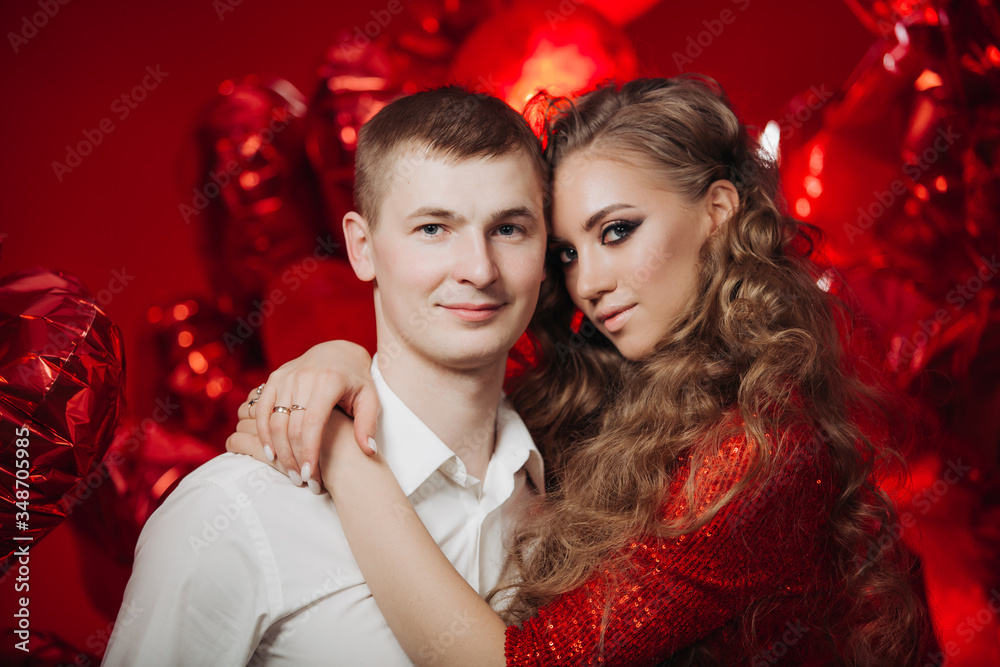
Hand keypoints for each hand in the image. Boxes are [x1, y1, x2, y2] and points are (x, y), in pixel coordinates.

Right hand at [236, 341, 379, 491]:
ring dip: (278, 450)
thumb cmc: (357, 380)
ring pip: (274, 421)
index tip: (311, 476)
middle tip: (301, 481)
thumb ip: (368, 424)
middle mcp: (304, 377)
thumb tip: (369, 451)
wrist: (338, 351)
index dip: (309, 452)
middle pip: (292, 427)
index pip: (313, 424)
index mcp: (329, 382)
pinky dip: (262, 432)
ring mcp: (286, 376)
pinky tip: (269, 453)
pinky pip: (261, 409)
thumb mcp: (370, 398)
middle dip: (294, 458)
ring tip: (288, 472)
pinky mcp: (274, 378)